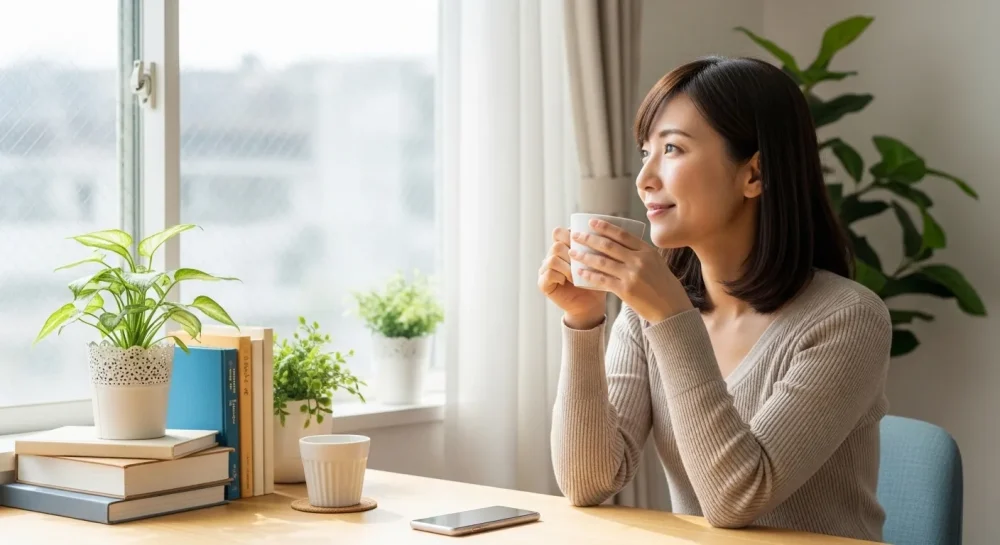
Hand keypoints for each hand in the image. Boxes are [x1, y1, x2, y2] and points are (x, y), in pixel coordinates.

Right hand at [537, 227, 606, 328]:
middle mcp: (551, 256)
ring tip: (578, 274)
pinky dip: (562, 276)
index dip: (570, 235)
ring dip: (568, 266)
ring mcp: (545, 269)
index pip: (559, 232)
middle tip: (583, 263)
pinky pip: (549, 273)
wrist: (590, 304)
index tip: (585, 245)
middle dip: (572, 253)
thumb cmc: (596, 281)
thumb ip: (595, 247)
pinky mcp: (543, 282)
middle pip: (557, 244)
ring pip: (553, 258)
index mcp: (563, 247)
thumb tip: (605, 231)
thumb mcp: (598, 262)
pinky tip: (570, 281)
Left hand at [568, 218, 692, 323]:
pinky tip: (579, 272)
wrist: (672, 310)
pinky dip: (588, 275)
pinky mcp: (625, 290)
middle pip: (608, 245)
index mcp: (647, 251)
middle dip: (589, 239)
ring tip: (572, 252)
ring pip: (602, 261)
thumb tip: (621, 245)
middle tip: (575, 235)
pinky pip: (602, 280)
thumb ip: (641, 254)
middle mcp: (639, 260)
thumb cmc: (665, 287)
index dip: (605, 227)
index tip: (591, 222)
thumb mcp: (657, 264)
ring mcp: (632, 275)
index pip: (622, 234)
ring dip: (584, 256)